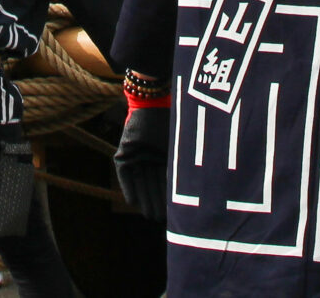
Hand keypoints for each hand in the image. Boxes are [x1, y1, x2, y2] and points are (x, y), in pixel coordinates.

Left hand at [115, 99, 170, 221]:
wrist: (153, 101)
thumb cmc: (171, 120)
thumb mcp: (179, 146)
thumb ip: (181, 166)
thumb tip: (196, 187)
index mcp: (164, 154)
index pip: (165, 181)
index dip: (168, 197)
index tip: (173, 213)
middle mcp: (149, 156)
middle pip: (151, 184)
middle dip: (156, 202)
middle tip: (160, 219)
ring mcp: (136, 154)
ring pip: (140, 182)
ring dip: (144, 199)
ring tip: (149, 215)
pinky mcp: (123, 152)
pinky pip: (124, 174)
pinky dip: (128, 187)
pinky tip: (132, 202)